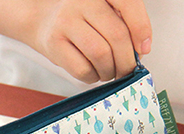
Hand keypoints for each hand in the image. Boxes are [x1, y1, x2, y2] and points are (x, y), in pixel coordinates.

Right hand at [25, 0, 151, 82]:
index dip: (141, 29)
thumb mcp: (102, 10)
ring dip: (110, 71)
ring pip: (100, 54)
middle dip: (127, 60)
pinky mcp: (54, 44)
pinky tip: (93, 73)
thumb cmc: (79, 19)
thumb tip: (141, 51)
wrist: (40, 20)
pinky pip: (82, 69)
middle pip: (116, 36)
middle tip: (127, 70)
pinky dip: (93, 77)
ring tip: (109, 72)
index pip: (128, 3)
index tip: (144, 49)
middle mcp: (82, 1)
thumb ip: (122, 23)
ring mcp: (65, 22)